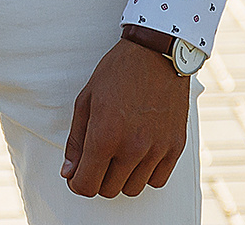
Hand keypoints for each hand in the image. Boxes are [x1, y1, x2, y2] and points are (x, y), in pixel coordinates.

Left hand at [61, 33, 190, 196]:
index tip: (77, 175)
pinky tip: (140, 154)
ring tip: (119, 153)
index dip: (78, 183)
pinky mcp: (175, 147)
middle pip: (109, 190)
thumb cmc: (118, 72)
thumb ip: (76, 140)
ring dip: (122, 177)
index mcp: (104, 135)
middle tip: (98, 158)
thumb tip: (69, 173)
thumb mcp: (86, 100)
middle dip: (98, 178)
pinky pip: (157, 181)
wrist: (157, 53)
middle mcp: (132, 148)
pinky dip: (146, 173)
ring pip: (133, 189)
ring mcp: (157, 149)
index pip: (87, 185)